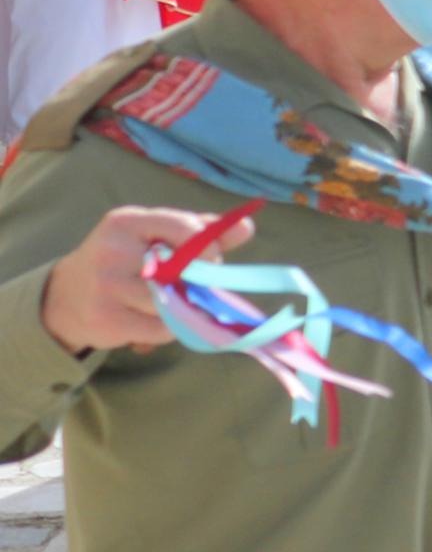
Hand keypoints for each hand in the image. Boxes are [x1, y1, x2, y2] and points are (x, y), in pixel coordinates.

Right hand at [43, 204, 252, 355]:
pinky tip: (147, 320)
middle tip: (186, 286)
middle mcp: (114, 250)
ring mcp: (107, 286)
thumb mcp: (153, 237)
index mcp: (127, 222)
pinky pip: (163, 329)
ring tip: (163, 303)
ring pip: (176, 304)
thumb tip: (247, 226)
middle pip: (184, 270)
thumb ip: (199, 232)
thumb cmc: (124, 262)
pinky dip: (167, 329)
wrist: (65, 298)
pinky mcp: (107, 319)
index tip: (210, 260)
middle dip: (196, 282)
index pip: (185, 228)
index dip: (208, 249)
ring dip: (181, 309)